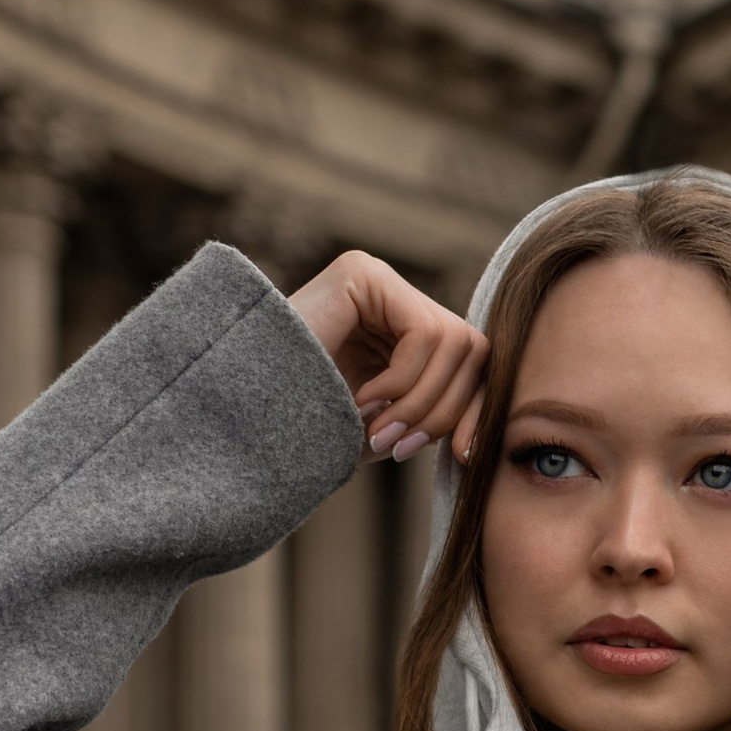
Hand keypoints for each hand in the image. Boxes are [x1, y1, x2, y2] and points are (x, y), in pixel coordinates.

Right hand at [289, 251, 487, 463]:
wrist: (241, 413)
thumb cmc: (304, 425)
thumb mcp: (384, 425)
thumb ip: (433, 415)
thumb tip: (490, 433)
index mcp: (401, 327)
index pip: (472, 360)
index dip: (476, 407)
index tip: (464, 456)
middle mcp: (394, 295)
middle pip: (472, 349)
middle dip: (445, 410)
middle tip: (399, 447)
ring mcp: (379, 279)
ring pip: (454, 342)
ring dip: (421, 401)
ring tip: (376, 429)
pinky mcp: (363, 274)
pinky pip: (423, 334)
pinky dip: (403, 381)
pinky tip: (364, 401)